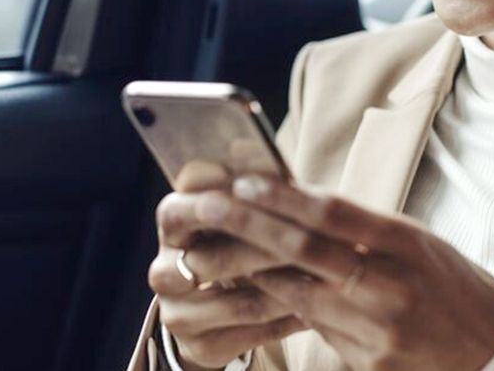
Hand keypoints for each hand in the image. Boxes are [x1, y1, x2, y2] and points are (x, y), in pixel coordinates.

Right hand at [149, 163, 307, 368]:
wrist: (214, 311)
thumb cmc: (238, 243)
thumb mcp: (239, 215)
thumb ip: (246, 189)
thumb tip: (248, 146)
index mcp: (171, 223)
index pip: (186, 208)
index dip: (227, 205)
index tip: (267, 198)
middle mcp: (163, 269)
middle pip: (218, 258)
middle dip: (272, 250)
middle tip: (318, 246)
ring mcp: (176, 312)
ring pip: (242, 300)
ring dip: (291, 290)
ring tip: (330, 280)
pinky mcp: (196, 346)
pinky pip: (253, 332)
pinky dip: (289, 319)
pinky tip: (318, 309)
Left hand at [196, 174, 493, 370]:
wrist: (492, 351)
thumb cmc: (451, 284)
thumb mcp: (417, 242)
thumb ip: (362, 227)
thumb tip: (294, 198)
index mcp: (407, 244)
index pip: (333, 213)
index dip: (282, 196)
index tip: (243, 181)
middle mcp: (391, 286)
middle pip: (304, 251)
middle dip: (247, 227)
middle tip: (205, 208)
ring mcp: (377, 330)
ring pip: (296, 294)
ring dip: (252, 271)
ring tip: (212, 250)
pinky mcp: (368, 363)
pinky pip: (314, 329)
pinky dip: (284, 306)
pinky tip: (258, 291)